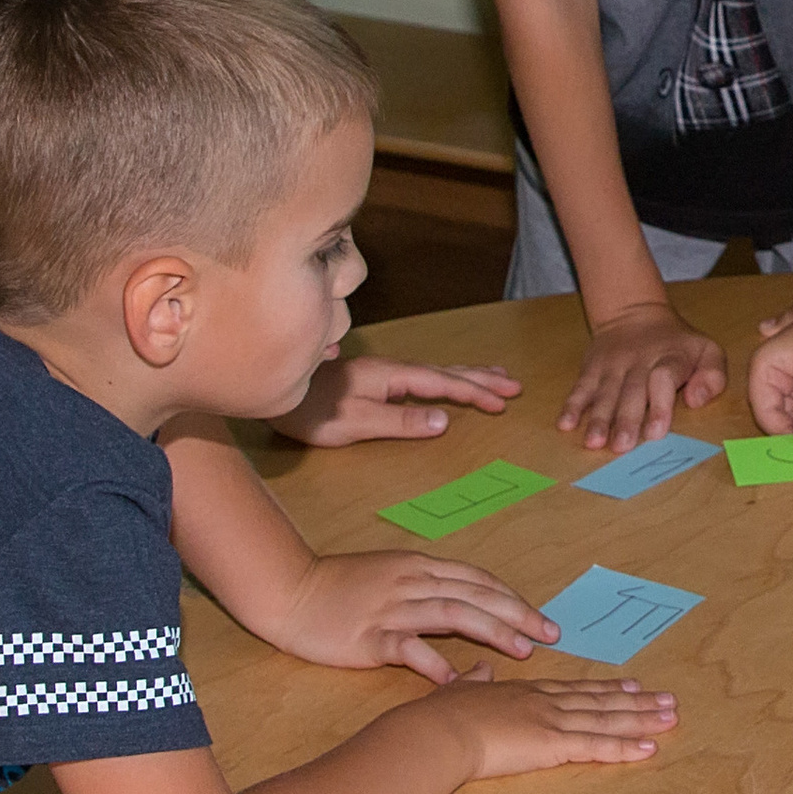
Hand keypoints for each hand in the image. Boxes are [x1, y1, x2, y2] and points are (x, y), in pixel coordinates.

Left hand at [274, 355, 522, 446]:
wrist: (277, 394)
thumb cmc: (313, 412)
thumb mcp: (356, 423)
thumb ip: (400, 422)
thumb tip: (445, 420)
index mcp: (393, 377)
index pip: (443, 384)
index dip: (475, 393)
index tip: (503, 403)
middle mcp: (393, 370)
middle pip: (447, 371)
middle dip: (482, 379)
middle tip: (515, 386)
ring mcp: (384, 372)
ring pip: (437, 371)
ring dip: (469, 374)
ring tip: (495, 376)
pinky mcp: (376, 379)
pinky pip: (423, 376)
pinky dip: (446, 377)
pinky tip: (447, 381)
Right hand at [278, 547, 558, 684]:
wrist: (290, 590)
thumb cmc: (340, 585)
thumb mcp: (391, 573)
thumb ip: (427, 585)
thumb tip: (467, 602)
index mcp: (420, 567)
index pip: (478, 579)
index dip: (512, 598)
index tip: (540, 617)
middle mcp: (412, 583)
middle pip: (476, 594)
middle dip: (518, 614)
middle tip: (550, 634)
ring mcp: (391, 609)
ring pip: (452, 614)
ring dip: (491, 632)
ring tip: (521, 651)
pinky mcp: (369, 637)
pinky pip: (408, 648)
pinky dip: (434, 662)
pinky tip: (455, 679)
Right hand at [419, 663, 679, 779]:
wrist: (437, 730)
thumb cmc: (441, 717)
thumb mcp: (460, 692)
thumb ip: (474, 683)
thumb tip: (479, 670)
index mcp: (525, 693)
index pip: (575, 690)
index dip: (605, 689)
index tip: (631, 685)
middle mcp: (546, 702)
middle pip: (600, 701)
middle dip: (637, 702)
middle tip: (667, 699)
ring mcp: (553, 721)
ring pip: (607, 719)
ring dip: (642, 719)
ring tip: (671, 716)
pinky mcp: (553, 744)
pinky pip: (597, 746)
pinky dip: (626, 747)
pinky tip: (649, 748)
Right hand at [561, 301, 726, 448]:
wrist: (635, 313)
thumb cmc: (677, 344)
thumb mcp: (707, 350)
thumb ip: (713, 376)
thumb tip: (696, 401)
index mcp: (671, 358)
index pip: (665, 378)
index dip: (660, 405)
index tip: (656, 431)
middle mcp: (639, 362)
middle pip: (632, 392)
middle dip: (626, 420)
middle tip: (622, 447)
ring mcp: (612, 365)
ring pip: (605, 393)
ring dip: (599, 419)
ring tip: (595, 442)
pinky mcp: (591, 368)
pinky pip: (581, 387)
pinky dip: (572, 406)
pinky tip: (565, 424)